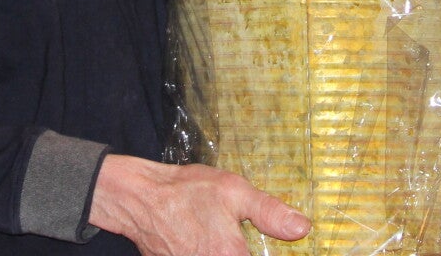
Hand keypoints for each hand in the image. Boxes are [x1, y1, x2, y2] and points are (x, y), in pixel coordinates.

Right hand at [88, 154, 310, 255]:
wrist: (139, 197)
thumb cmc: (186, 191)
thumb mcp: (233, 191)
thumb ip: (269, 212)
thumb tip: (302, 228)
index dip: (271, 252)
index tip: (275, 244)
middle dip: (241, 249)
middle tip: (236, 234)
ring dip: (223, 250)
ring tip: (215, 233)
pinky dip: (204, 251)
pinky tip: (200, 236)